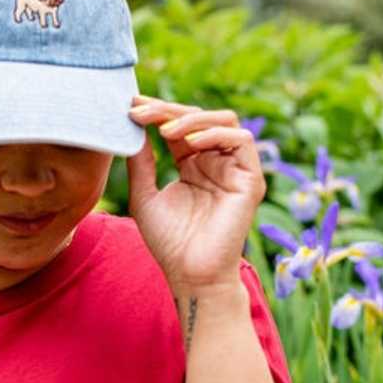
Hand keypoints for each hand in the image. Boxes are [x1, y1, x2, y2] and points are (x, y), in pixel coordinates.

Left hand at [126, 95, 265, 298]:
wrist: (191, 274)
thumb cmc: (168, 242)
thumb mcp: (144, 197)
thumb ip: (141, 163)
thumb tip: (132, 129)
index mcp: (192, 164)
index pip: (177, 126)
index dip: (156, 113)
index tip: (131, 107)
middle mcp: (215, 161)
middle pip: (198, 117)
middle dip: (168, 110)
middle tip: (141, 111)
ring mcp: (234, 168)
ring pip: (223, 121)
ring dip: (192, 118)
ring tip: (164, 129)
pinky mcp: (251, 179)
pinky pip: (241, 141)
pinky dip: (215, 135)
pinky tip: (189, 142)